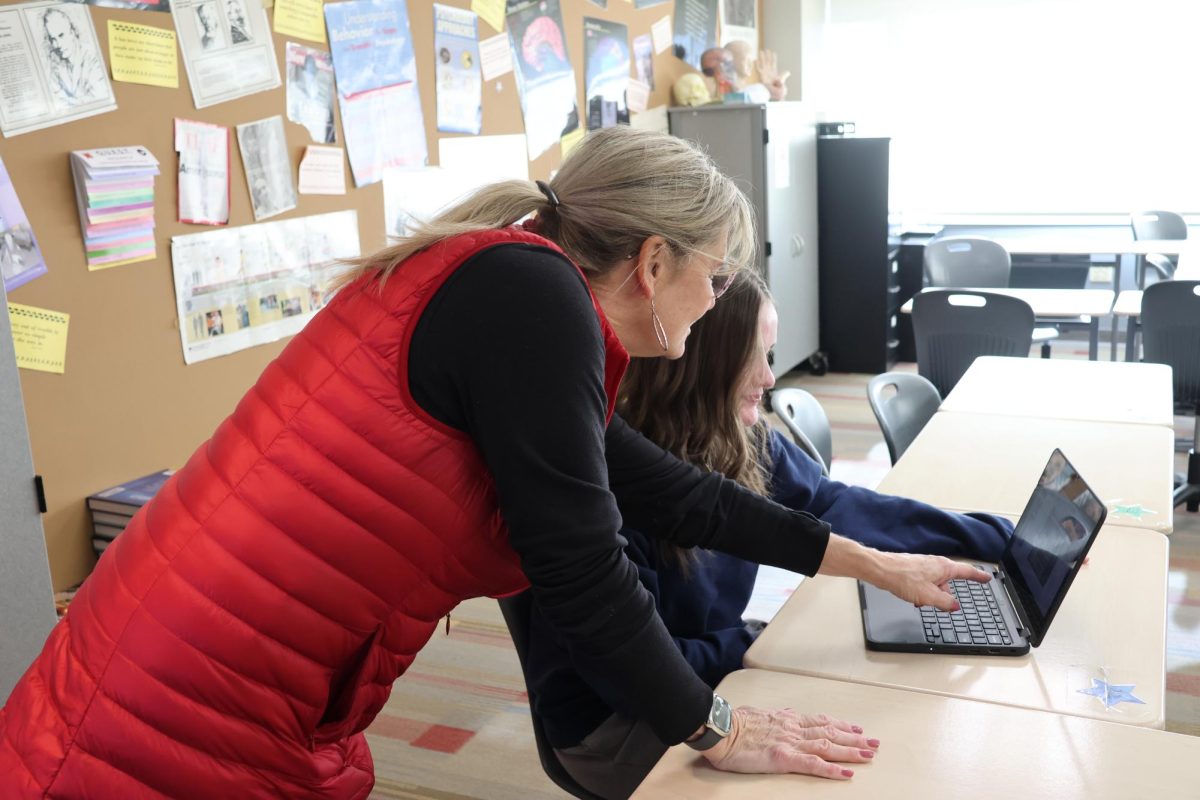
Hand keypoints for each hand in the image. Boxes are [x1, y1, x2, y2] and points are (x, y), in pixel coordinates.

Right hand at [702, 706, 877, 778]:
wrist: (720, 729)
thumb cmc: (734, 723)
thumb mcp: (759, 712)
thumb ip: (776, 714)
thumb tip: (788, 711)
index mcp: (787, 719)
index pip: (821, 721)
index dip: (841, 725)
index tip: (856, 728)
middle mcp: (793, 728)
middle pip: (830, 732)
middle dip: (855, 738)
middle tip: (874, 743)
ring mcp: (790, 742)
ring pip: (827, 746)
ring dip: (851, 751)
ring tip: (869, 755)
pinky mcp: (783, 758)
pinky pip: (813, 764)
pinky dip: (832, 769)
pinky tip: (847, 773)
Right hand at [755, 49, 790, 100]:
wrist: (774, 94)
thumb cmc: (779, 88)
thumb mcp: (782, 80)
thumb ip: (784, 75)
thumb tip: (788, 72)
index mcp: (774, 72)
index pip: (773, 63)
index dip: (773, 58)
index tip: (773, 53)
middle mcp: (769, 72)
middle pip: (767, 61)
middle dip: (767, 56)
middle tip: (766, 50)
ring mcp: (765, 73)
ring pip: (763, 63)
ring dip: (762, 57)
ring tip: (760, 52)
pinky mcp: (761, 76)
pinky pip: (759, 69)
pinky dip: (757, 64)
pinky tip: (755, 60)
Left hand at [871, 552, 990, 610]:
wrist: (881, 570)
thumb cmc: (903, 578)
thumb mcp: (929, 596)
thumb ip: (946, 602)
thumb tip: (954, 606)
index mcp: (944, 567)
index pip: (967, 572)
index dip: (978, 576)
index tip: (987, 578)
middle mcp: (936, 563)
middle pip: (949, 582)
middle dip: (945, 595)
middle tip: (939, 606)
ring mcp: (925, 565)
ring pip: (936, 584)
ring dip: (931, 595)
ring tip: (920, 602)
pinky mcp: (914, 569)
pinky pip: (925, 583)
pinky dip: (923, 592)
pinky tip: (913, 598)